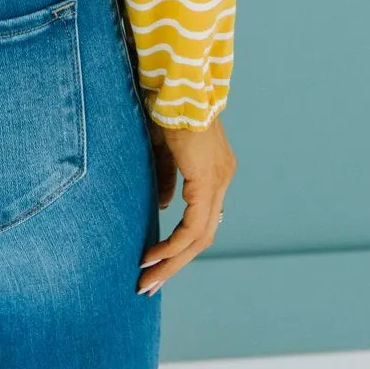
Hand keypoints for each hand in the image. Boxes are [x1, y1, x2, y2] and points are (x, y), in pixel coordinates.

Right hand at [136, 113, 235, 294]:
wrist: (177, 83)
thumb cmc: (166, 107)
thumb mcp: (163, 149)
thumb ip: (166, 178)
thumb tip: (162, 208)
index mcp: (215, 170)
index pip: (202, 219)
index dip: (180, 245)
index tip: (155, 262)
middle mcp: (222, 179)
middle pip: (204, 235)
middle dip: (175, 263)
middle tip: (150, 285)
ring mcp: (218, 181)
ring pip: (200, 237)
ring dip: (172, 262)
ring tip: (147, 279)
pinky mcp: (207, 180)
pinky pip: (193, 225)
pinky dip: (173, 245)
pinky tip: (152, 257)